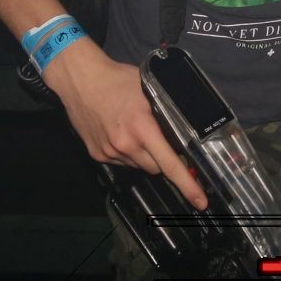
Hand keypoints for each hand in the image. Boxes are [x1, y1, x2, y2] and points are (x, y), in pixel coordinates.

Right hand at [41, 41, 208, 209]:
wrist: (80, 80)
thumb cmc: (118, 79)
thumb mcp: (149, 89)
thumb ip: (166, 112)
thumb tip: (184, 129)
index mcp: (143, 128)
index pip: (170, 164)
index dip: (188, 185)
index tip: (200, 202)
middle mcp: (126, 145)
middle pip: (156, 168)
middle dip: (164, 160)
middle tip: (162, 140)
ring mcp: (109, 152)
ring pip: (139, 166)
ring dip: (144, 156)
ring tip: (135, 129)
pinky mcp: (97, 154)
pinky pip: (121, 162)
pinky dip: (127, 154)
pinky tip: (120, 133)